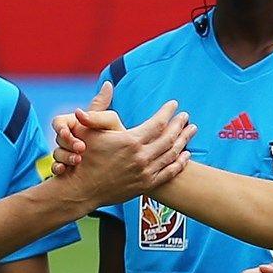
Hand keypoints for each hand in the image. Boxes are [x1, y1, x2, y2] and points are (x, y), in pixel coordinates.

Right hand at [48, 80, 115, 177]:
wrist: (123, 165)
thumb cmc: (118, 139)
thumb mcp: (112, 123)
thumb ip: (104, 109)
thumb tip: (108, 84)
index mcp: (77, 124)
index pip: (59, 122)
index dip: (60, 126)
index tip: (66, 132)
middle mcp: (70, 138)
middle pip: (58, 138)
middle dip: (68, 143)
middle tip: (82, 149)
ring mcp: (67, 154)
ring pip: (57, 153)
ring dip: (65, 156)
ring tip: (78, 161)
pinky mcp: (67, 169)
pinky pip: (56, 168)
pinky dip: (58, 169)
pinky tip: (64, 171)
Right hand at [50, 85, 195, 201]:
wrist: (81, 189)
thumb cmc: (83, 157)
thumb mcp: (88, 128)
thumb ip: (100, 105)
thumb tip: (108, 83)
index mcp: (130, 141)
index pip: (158, 122)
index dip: (167, 111)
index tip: (173, 104)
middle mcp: (141, 157)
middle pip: (169, 138)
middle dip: (180, 125)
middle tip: (186, 116)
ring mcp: (145, 173)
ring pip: (172, 155)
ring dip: (184, 141)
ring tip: (191, 130)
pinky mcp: (146, 186)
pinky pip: (169, 173)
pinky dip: (179, 163)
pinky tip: (186, 155)